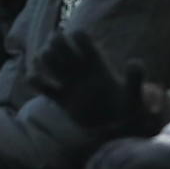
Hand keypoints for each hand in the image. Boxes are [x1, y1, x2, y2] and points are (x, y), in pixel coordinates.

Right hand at [28, 30, 161, 135]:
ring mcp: (70, 84)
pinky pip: (43, 86)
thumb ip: (135, 79)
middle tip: (54, 51)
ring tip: (46, 66)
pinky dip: (35, 80)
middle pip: (61, 44)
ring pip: (50, 61)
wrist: (121, 131)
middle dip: (55, 42)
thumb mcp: (134, 96)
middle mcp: (81, 70)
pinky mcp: (62, 100)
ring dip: (43, 58)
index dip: (76, 37)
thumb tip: (135, 61)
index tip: (76, 45)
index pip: (81, 38)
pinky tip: (35, 79)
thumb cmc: (130, 111)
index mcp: (97, 64)